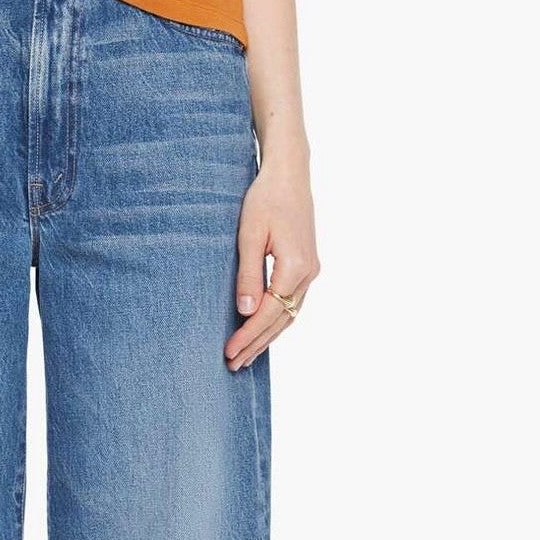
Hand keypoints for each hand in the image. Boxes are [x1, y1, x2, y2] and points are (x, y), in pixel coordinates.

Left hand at [225, 165, 318, 370]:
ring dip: (267, 336)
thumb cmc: (265, 198)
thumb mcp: (250, 236)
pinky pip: (292, 302)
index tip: (228, 352)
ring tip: (246, 356)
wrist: (289, 174)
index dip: (248, 335)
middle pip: (281, 320)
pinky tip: (262, 331)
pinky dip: (276, 320)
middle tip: (233, 365)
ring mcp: (311, 271)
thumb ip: (248, 275)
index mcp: (294, 267)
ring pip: (289, 315)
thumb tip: (244, 311)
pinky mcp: (307, 266)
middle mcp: (308, 273)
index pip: (268, 313)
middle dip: (256, 344)